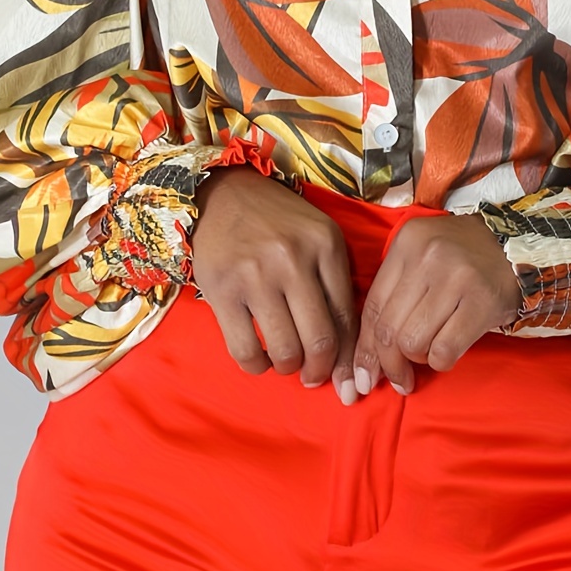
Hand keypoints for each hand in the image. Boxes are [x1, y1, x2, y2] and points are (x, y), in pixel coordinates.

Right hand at [191, 167, 360, 402]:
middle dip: (320, 371)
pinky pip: (245, 349)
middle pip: (320, 340)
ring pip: (285, 350)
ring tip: (285, 363)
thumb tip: (346, 351)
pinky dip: (256, 366)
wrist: (223, 193)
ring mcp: (255, 276)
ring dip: (288, 368)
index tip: (346, 377)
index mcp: (326, 245)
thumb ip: (334, 283)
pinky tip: (259, 360)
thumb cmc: (276, 222)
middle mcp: (293, 260)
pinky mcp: (222, 291)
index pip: (347, 317)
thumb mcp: (316, 237)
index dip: (349, 357)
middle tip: (313, 377)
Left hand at [350, 213, 521, 395]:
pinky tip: (446, 355)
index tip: (364, 374)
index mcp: (407, 243)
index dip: (365, 347)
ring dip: (417, 359)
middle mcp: (428, 256)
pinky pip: (444, 349)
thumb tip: (367, 355)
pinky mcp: (482, 301)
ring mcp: (456, 277)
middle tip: (398, 380)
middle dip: (388, 364)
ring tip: (429, 353)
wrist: (519, 247)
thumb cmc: (464, 260)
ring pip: (412, 342)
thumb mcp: (423, 258)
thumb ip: (395, 293)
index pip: (373, 306)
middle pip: (389, 328)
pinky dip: (440, 361)